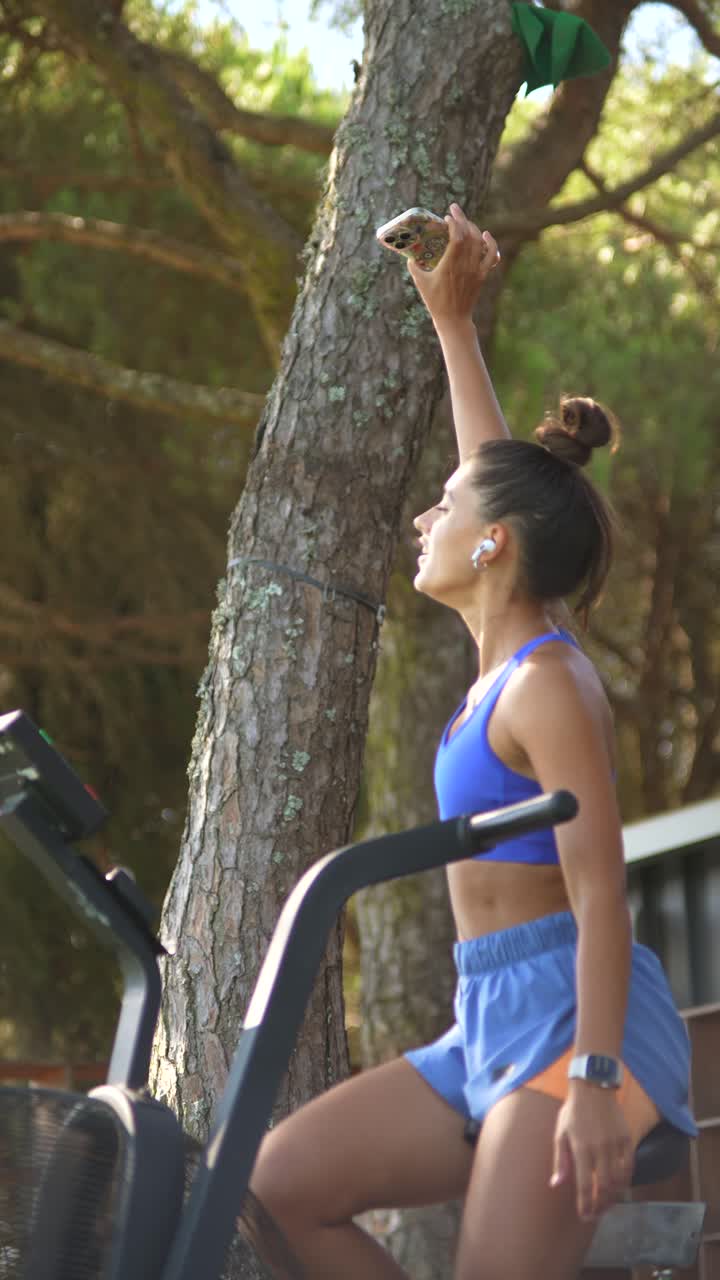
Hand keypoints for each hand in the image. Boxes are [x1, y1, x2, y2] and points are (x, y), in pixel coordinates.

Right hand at [407, 203, 500, 326]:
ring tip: (465, 221)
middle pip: (468, 234)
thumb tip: (410, 255)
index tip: (447, 217)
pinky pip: (492, 256)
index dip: (454, 223)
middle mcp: (465, 265)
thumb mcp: (420, 283)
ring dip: (473, 227)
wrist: (454, 319)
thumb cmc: (435, 301)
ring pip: (479, 241)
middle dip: (462, 218)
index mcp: (449, 265)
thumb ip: (414, 267)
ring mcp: (476, 269)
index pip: (456, 237)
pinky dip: (490, 243)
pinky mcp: (482, 275)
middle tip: (454, 209)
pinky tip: (485, 235)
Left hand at [550, 1084, 632, 1221]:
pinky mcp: (627, 1139)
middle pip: (604, 1187)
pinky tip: (620, 1187)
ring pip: (619, 1180)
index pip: (585, 1185)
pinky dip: (626, 1181)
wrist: (593, 1087)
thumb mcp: (560, 1133)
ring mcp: (615, 1144)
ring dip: (614, 1197)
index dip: (586, 1205)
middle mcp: (600, 1149)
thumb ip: (560, 1161)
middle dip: (601, 1206)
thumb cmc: (573, 1111)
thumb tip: (556, 1185)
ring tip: (607, 1205)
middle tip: (596, 1214)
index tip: (585, 1216)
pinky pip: (630, 1166)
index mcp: (581, 1148)